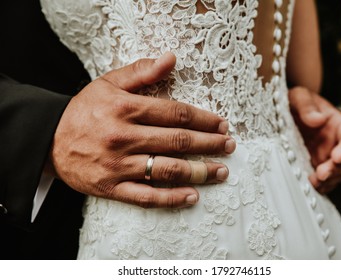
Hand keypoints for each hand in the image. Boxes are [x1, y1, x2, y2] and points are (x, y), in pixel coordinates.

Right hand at [48, 52, 234, 207]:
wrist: (50, 140)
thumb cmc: (84, 110)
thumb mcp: (108, 83)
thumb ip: (142, 71)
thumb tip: (172, 58)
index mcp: (126, 109)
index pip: (176, 114)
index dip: (204, 120)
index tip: (222, 124)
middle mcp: (124, 137)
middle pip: (178, 141)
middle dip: (209, 144)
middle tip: (229, 146)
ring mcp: (118, 165)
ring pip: (168, 169)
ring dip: (199, 171)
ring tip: (221, 171)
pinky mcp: (111, 187)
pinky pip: (147, 196)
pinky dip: (171, 198)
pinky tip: (192, 196)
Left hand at [289, 87, 340, 193]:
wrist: (286, 110)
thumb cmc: (297, 100)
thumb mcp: (299, 96)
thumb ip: (307, 106)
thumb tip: (318, 120)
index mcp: (339, 125)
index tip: (336, 157)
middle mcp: (336, 142)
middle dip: (336, 170)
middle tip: (321, 174)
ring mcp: (326, 155)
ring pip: (336, 173)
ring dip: (328, 181)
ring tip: (314, 183)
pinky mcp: (314, 164)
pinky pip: (323, 179)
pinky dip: (320, 185)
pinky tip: (311, 188)